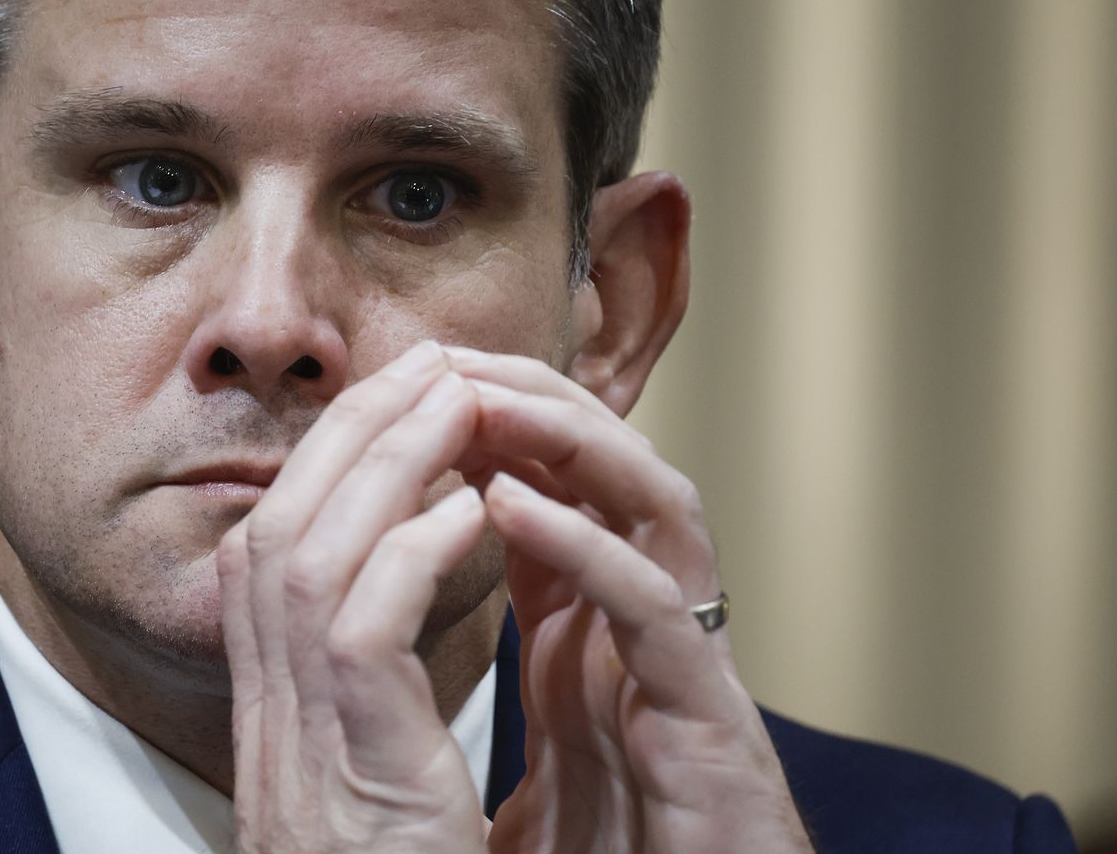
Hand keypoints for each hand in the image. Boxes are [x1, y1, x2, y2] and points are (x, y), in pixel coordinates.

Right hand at [218, 340, 489, 853]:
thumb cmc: (376, 852)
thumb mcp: (354, 739)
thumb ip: (362, 650)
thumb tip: (404, 551)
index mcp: (265, 670)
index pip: (283, 518)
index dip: (344, 443)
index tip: (408, 392)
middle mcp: (260, 678)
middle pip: (286, 506)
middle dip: (358, 422)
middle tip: (432, 362)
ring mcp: (295, 709)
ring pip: (315, 540)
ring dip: (389, 458)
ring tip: (459, 400)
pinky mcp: (348, 743)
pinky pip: (368, 617)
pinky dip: (415, 548)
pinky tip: (473, 509)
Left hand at [442, 347, 812, 853]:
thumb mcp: (537, 756)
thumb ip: (505, 692)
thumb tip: (419, 669)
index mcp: (595, 631)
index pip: (549, 495)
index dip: (487, 431)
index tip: (407, 389)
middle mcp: (648, 626)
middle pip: (607, 472)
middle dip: (530, 402)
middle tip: (444, 360)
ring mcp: (686, 662)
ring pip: (653, 505)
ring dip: (570, 440)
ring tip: (481, 398)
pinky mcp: (709, 718)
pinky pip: (652, 607)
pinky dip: (585, 545)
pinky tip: (511, 507)